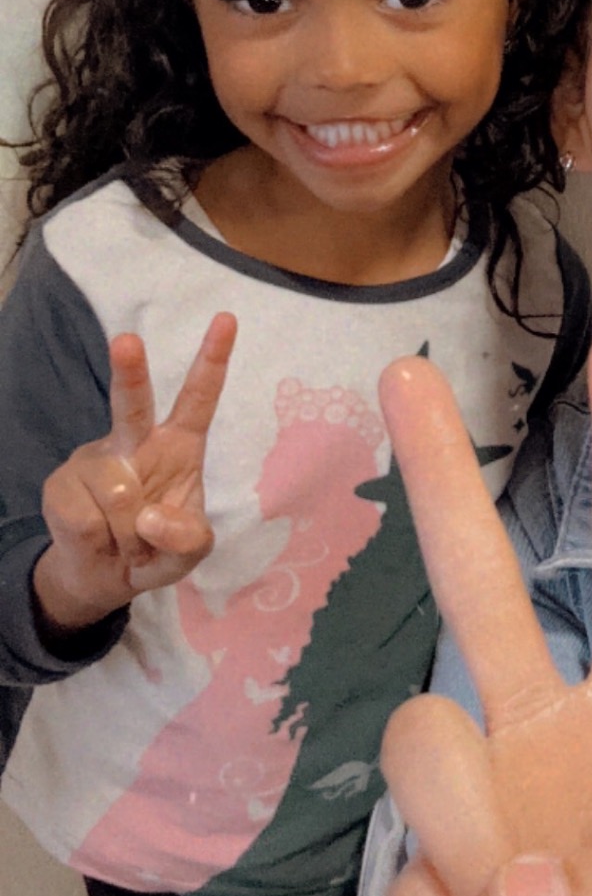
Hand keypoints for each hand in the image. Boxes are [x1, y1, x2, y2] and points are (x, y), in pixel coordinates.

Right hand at [34, 313, 237, 635]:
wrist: (104, 575)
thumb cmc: (157, 548)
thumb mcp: (190, 551)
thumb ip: (187, 539)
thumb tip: (149, 518)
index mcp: (179, 444)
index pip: (199, 398)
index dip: (213, 360)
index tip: (227, 320)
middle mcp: (135, 440)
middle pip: (133, 403)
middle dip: (129, 371)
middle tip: (128, 341)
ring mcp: (94, 459)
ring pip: (118, 495)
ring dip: (128, 535)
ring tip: (125, 540)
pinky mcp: (61, 484)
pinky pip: (87, 520)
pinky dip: (100, 543)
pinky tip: (99, 540)